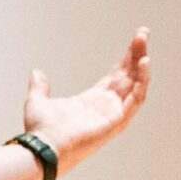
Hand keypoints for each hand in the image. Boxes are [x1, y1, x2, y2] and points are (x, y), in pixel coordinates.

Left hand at [23, 26, 150, 177]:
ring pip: (135, 85)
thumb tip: (37, 73)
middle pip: (128, 76)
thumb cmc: (42, 130)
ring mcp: (114, 114)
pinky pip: (136, 100)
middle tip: (143, 33)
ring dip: (141, 64)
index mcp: (92, 101)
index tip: (135, 40)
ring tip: (143, 41)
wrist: (44, 146)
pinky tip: (143, 63)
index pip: (116, 76)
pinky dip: (142, 82)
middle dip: (137, 55)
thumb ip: (40, 87)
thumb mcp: (38, 101)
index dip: (126, 59)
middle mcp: (106, 107)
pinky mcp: (117, 121)